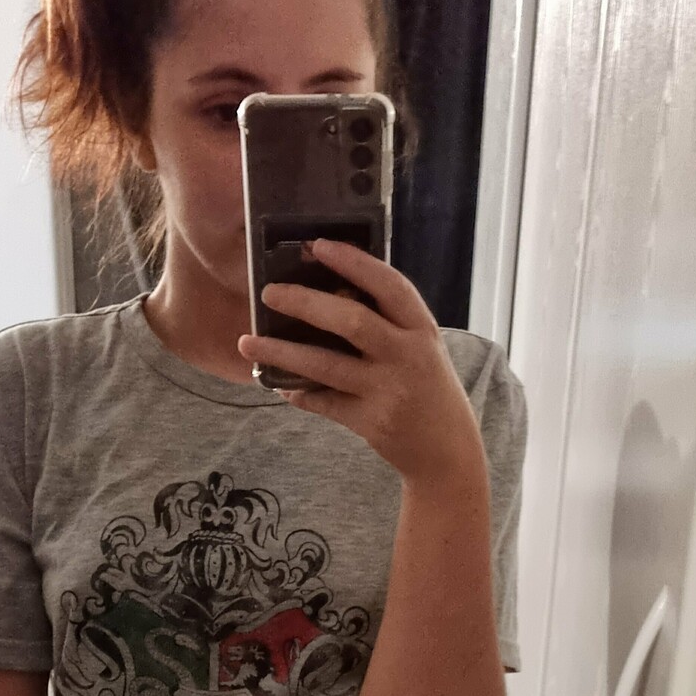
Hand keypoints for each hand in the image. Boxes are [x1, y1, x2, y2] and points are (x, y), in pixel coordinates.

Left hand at [237, 239, 486, 487]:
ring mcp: (388, 392)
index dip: (354, 262)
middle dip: (305, 304)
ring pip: (326, 366)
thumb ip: (388, 323)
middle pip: (351, 321)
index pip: (389, 285)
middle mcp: (407, 357)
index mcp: (422, 330)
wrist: (447, 451)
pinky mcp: (370, 423)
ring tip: (247, 342)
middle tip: (269, 293)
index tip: (318, 245)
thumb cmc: (428, 389)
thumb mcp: (422, 347)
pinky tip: (274, 383)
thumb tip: (329, 294)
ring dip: (282, 353)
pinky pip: (324, 403)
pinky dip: (297, 392)